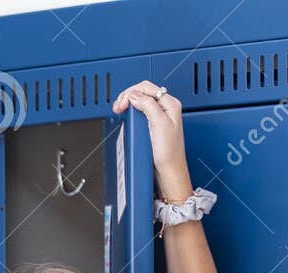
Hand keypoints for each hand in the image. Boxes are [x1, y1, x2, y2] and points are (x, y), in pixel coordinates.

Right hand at [113, 80, 191, 201]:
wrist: (168, 170)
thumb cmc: (169, 152)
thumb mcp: (159, 124)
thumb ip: (148, 106)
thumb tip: (135, 96)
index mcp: (170, 104)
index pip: (147, 87)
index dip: (131, 93)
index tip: (121, 104)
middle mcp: (165, 107)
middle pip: (142, 92)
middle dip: (127, 96)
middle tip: (117, 107)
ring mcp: (158, 115)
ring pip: (140, 101)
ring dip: (127, 103)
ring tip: (119, 110)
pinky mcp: (152, 124)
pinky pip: (139, 112)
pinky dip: (130, 112)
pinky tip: (125, 116)